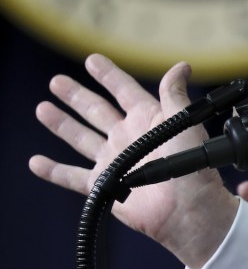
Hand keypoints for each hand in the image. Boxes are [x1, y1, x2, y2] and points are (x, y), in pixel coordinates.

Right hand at [29, 54, 238, 268]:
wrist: (186, 207)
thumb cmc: (190, 164)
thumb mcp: (183, 121)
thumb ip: (174, 93)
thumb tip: (181, 66)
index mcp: (148, 119)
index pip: (124, 91)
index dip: (108, 75)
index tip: (92, 60)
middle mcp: (128, 138)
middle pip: (96, 111)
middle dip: (76, 96)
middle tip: (56, 81)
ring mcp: (114, 161)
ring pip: (81, 138)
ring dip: (62, 124)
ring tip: (42, 108)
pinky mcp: (103, 186)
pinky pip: (72, 177)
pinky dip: (53, 171)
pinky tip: (36, 162)